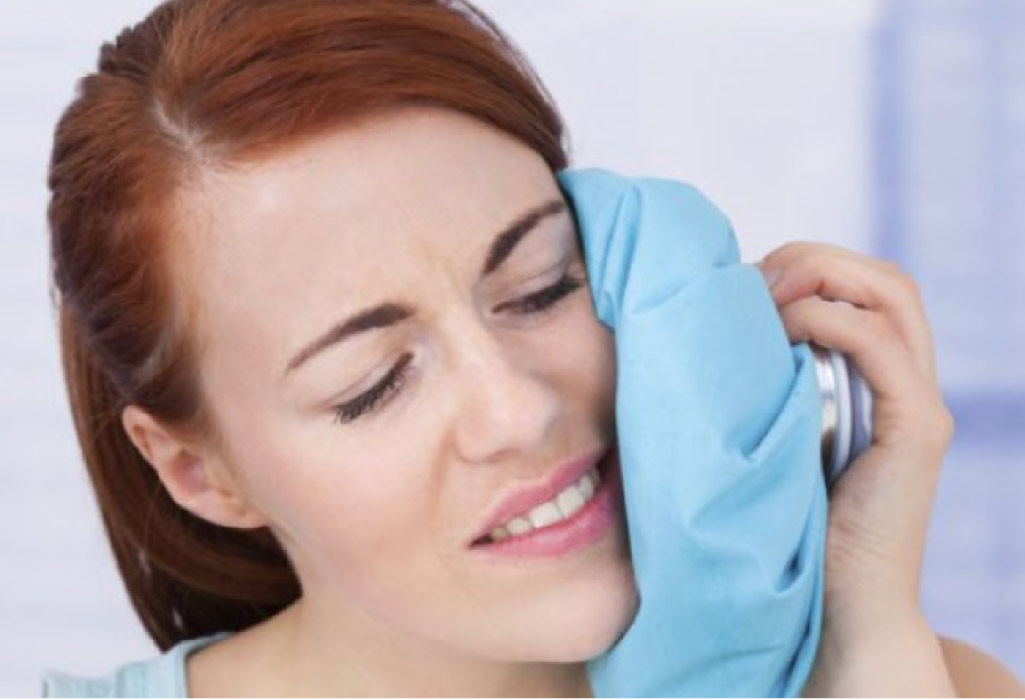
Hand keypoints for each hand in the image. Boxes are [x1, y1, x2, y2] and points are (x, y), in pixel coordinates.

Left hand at [757, 242, 955, 694]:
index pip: (864, 286)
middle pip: (884, 278)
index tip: (743, 285)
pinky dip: (830, 322)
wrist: (835, 610)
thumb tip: (704, 334)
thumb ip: (764, 386)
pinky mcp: (918, 432)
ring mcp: (919, 404)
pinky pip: (881, 346)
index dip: (807, 266)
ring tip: (766, 299)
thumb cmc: (788, 526)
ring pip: (894, 295)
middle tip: (753, 281)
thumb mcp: (772, 438)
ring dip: (822, 278)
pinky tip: (783, 332)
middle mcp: (908, 383)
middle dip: (815, 261)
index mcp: (879, 380)